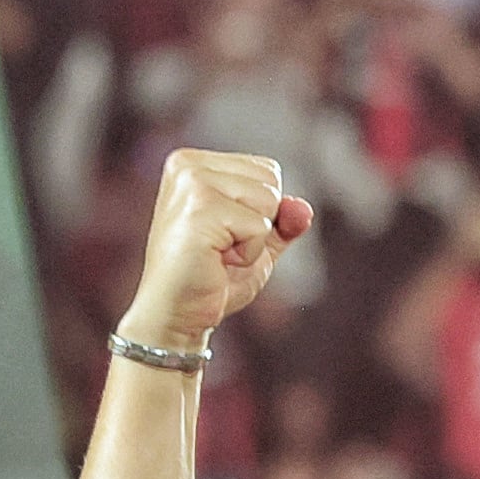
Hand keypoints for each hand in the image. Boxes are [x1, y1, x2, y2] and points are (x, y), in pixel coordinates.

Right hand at [125, 148, 308, 351]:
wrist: (176, 315)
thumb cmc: (210, 278)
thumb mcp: (258, 242)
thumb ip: (284, 219)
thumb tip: (302, 208)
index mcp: (193, 163)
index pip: (267, 169)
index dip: (261, 210)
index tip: (225, 234)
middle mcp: (187, 165)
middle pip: (270, 180)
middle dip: (260, 221)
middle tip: (221, 247)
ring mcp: (190, 185)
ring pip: (268, 199)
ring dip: (254, 238)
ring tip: (218, 253)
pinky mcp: (198, 211)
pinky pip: (259, 226)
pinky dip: (248, 253)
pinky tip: (215, 261)